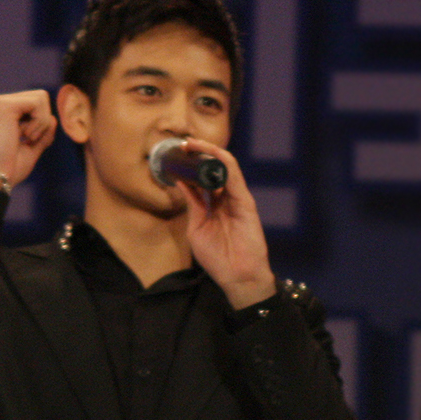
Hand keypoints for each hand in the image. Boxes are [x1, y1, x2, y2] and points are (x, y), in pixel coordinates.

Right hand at [0, 91, 56, 207]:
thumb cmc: (7, 169)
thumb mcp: (29, 150)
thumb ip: (42, 135)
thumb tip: (53, 119)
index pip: (30, 105)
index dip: (39, 123)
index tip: (27, 141)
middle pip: (37, 98)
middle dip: (42, 122)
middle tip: (27, 140)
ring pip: (40, 97)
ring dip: (41, 122)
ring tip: (26, 138)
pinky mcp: (2, 105)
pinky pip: (38, 102)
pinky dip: (40, 121)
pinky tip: (26, 135)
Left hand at [176, 139, 276, 308]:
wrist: (238, 276)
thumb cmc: (218, 258)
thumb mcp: (197, 228)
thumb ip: (192, 205)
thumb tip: (180, 182)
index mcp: (213, 206)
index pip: (201, 180)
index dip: (189, 167)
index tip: (175, 156)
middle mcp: (226, 199)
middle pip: (212, 169)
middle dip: (197, 154)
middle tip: (181, 144)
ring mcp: (236, 198)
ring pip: (224, 166)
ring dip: (208, 152)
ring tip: (190, 143)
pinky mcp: (245, 200)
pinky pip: (234, 175)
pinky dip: (221, 161)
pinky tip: (209, 153)